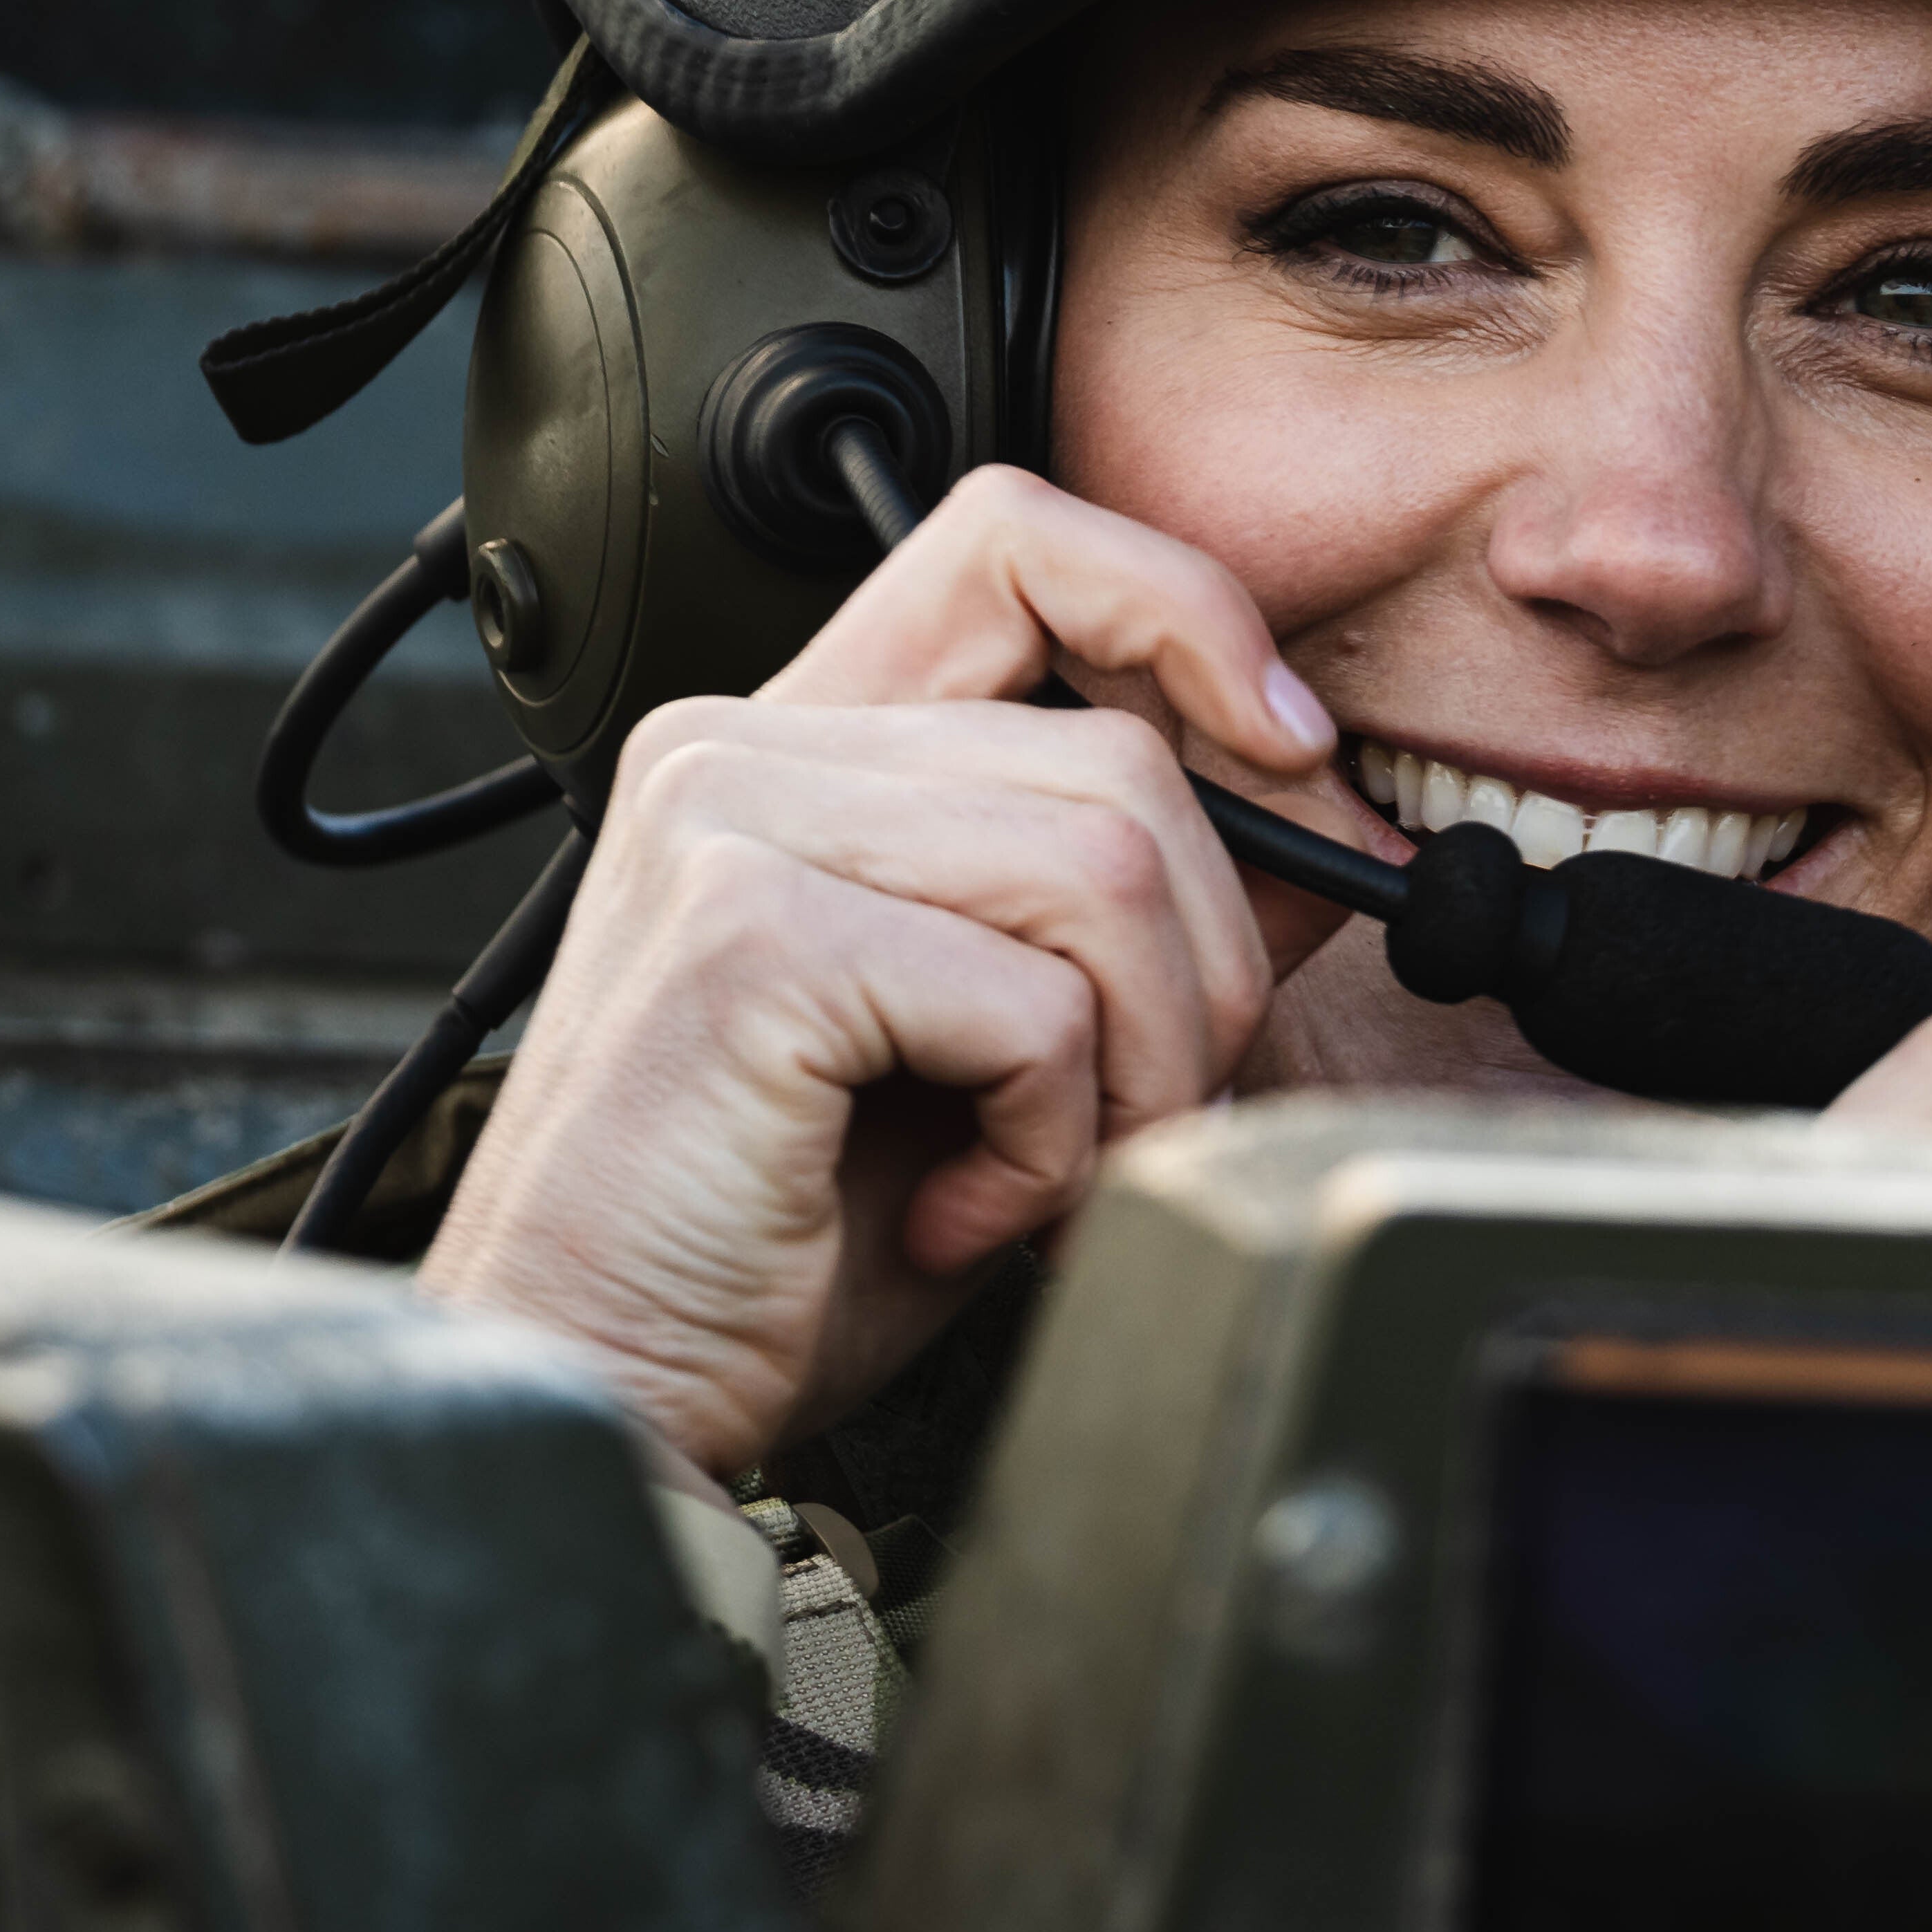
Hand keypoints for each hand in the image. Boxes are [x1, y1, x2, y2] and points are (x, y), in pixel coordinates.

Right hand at [417, 469, 1351, 1480]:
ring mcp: (734, 824)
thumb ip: (1135, 920)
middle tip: (1144, 1112)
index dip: (1183, 613)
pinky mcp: (750, 936)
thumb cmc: (780, 1245)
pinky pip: (1035, 1001)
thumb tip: (1324, 837)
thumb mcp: (1005, 1054)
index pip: (1018, 544)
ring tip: (1052, 1177)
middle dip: (1204, 965)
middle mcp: (746, 749)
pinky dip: (1054, 1139)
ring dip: (1143, 1065)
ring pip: (1111, 869)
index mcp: (802, 747)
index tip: (1287, 748)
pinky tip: (962, 1211)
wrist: (607, 1387)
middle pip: (1122, 759)